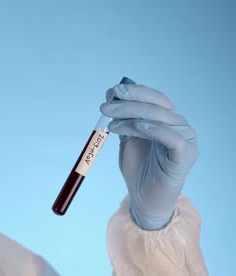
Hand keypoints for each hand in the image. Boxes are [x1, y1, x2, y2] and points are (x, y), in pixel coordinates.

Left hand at [100, 83, 197, 229]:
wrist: (143, 198)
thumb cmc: (138, 167)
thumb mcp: (127, 137)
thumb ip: (123, 117)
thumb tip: (113, 93)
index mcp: (168, 120)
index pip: (155, 98)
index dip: (135, 92)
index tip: (112, 92)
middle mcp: (180, 127)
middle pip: (157, 106)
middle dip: (129, 103)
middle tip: (105, 107)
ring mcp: (186, 141)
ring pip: (161, 119)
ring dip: (133, 117)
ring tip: (112, 124)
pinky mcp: (185, 157)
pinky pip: (173, 138)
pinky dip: (155, 129)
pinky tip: (138, 127)